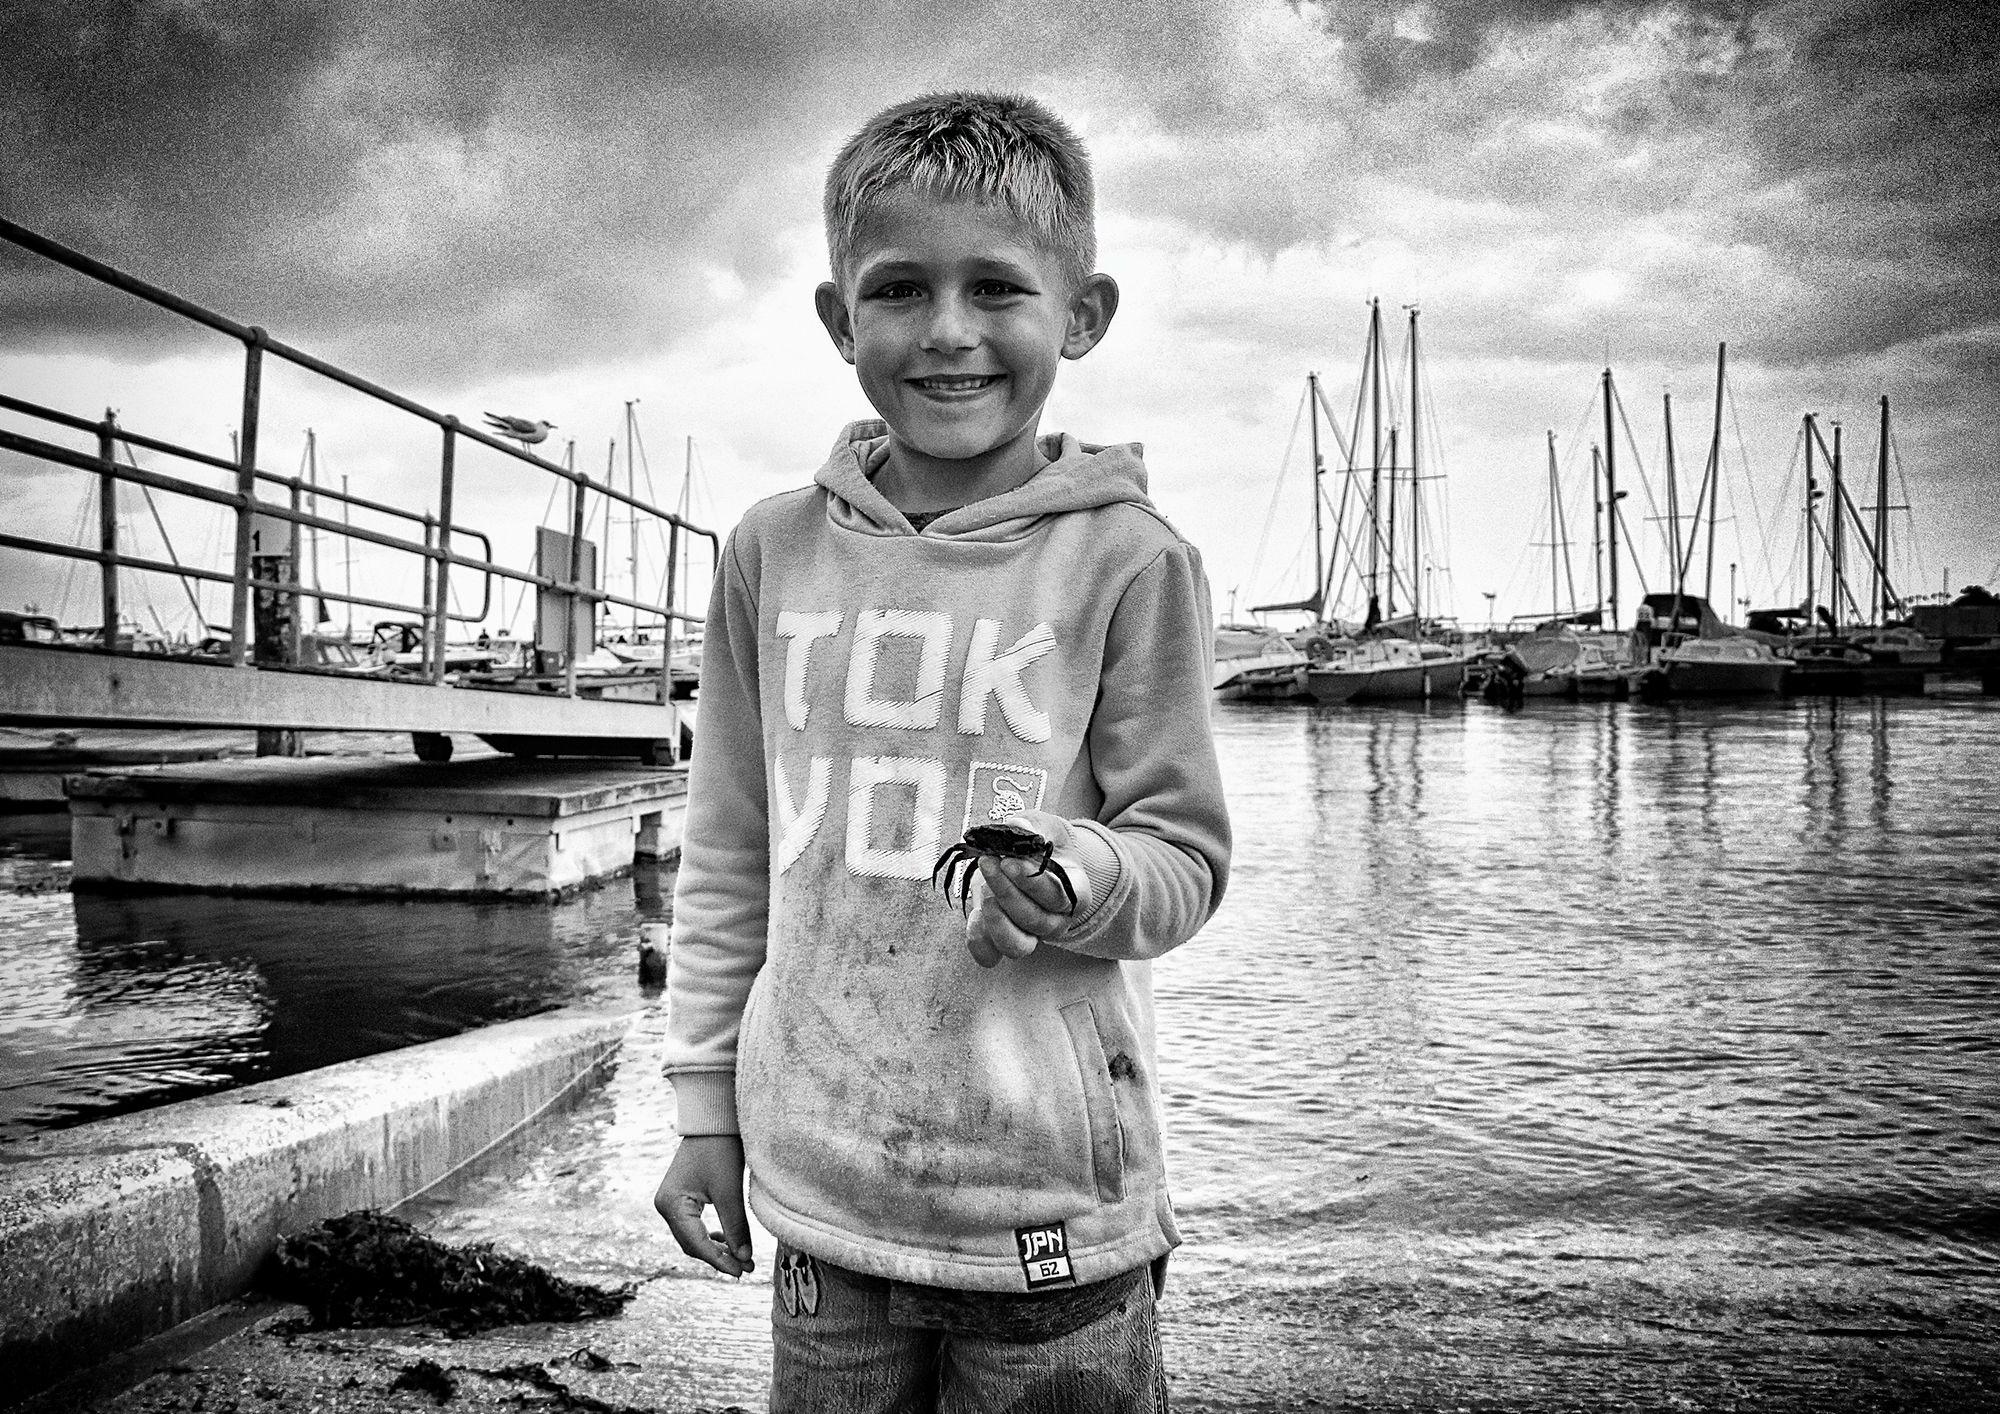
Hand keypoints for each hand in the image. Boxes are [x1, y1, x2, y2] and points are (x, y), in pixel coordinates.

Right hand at [653, 1134, 754, 1276]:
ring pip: (692, 1237)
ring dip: (715, 1248)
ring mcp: (670, 1202)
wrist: (713, 1121)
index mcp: (671, 1204)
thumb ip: (736, 1228)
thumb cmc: (720, 1150)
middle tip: (746, 1269)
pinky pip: (693, 1226)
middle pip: (691, 1244)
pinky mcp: (680, 1197)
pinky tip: (727, 1241)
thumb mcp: (730, 1192)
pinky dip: (710, 1235)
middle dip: (719, 1257)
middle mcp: (665, 1205)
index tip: (741, 1272)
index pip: (696, 1244)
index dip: (719, 1261)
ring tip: (741, 1259)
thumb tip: (744, 1259)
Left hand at [965, 812, 1092, 968]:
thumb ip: (1032, 825)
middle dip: (1007, 891)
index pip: (1063, 898)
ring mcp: (1031, 935)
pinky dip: (978, 938)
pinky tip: (974, 913)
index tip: (1011, 861)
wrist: (1027, 860)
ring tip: (982, 888)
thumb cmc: (1040, 843)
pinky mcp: (1003, 941)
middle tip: (989, 862)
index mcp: (1074, 891)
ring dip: (996, 919)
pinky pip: (989, 955)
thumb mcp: (1043, 826)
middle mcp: (1056, 919)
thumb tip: (1017, 826)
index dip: (1035, 883)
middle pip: (1036, 919)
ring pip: (1017, 945)